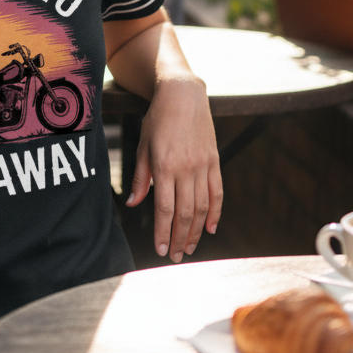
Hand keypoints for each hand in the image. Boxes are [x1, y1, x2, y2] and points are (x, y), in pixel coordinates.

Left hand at [128, 76, 221, 262]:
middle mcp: (186, 168)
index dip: (164, 232)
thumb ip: (141, 177)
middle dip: (180, 238)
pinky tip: (212, 228)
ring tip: (191, 247)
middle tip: (177, 257)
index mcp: (164, 166)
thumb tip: (134, 204)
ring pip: (202, 207)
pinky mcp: (214, 160)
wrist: (183, 95)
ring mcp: (203, 165)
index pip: (165, 209)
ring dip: (197, 231)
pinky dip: (216, 212)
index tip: (161, 250)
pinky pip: (217, 192)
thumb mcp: (143, 146)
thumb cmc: (158, 119)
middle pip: (185, 213)